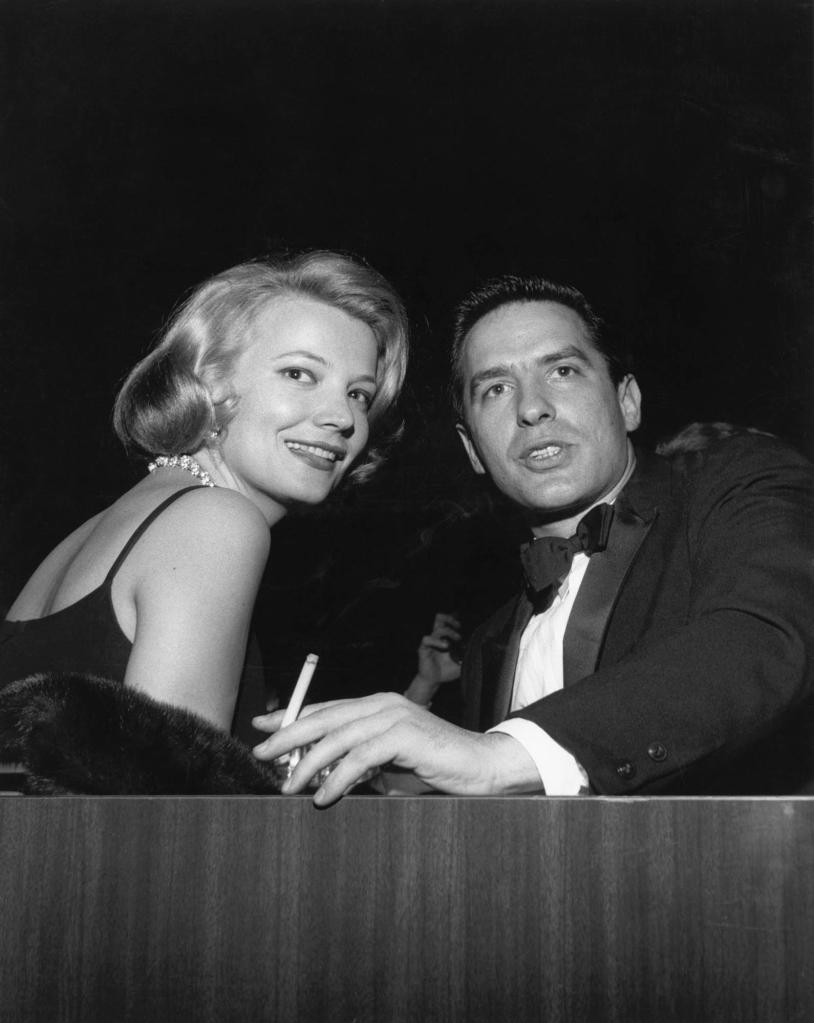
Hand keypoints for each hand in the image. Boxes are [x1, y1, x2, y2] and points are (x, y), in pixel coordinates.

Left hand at [252, 693, 541, 805]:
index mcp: (378, 704)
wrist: (482, 766)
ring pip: (338, 737)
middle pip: (324, 717)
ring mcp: (395, 716)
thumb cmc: (436, 765)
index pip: (326, 707)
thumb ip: (359, 759)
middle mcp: (383, 704)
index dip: (292, 716)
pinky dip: (338, 778)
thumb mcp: (389, 760)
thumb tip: (318, 774)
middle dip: (288, 736)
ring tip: (288, 786)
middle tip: (262, 753)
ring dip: (308, 764)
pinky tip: (324, 795)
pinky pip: (360, 757)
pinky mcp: (405, 735)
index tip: (262, 726)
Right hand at [404, 612, 462, 705]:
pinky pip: (427, 639)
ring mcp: (430, 642)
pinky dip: (436, 641)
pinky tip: (445, 646)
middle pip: (439, 618)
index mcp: (445, 638)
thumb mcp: (461, 664)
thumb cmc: (446, 671)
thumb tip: (479, 651)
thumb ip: (468, 657)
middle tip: (458, 627)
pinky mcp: (423, 648)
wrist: (434, 681)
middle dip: (450, 619)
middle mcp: (437, 637)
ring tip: (457, 638)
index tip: (463, 625)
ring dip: (448, 631)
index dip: (454, 618)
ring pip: (437, 627)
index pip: (447, 621)